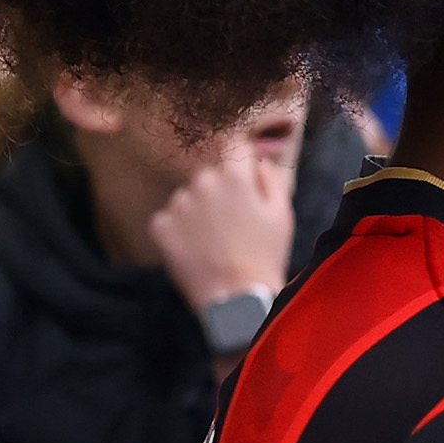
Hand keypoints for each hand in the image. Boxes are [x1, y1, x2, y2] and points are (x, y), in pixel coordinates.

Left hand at [155, 117, 301, 316]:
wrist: (237, 298)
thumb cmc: (265, 256)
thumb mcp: (282, 215)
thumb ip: (271, 180)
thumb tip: (258, 163)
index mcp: (234, 175)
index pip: (233, 145)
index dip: (240, 162)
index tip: (244, 181)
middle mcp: (202, 182)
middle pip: (209, 174)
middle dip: (219, 191)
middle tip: (232, 223)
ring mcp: (178, 204)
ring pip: (188, 197)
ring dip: (198, 212)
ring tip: (214, 241)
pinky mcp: (161, 226)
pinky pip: (169, 219)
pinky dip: (179, 232)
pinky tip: (196, 250)